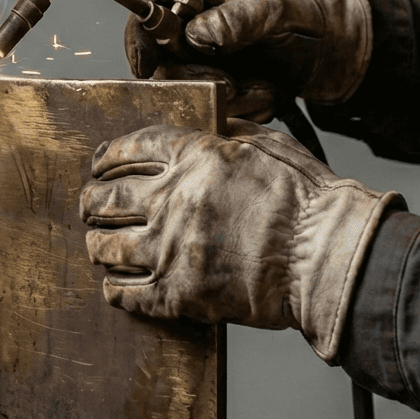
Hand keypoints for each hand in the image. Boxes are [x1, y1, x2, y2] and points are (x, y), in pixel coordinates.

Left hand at [79, 120, 401, 360]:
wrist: (330, 259)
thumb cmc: (310, 202)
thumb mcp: (269, 145)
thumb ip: (232, 132)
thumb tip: (215, 124)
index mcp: (193, 158)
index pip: (130, 149)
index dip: (106, 156)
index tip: (98, 164)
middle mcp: (173, 201)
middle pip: (107, 197)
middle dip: (91, 201)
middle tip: (89, 205)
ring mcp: (173, 249)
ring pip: (107, 246)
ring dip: (97, 244)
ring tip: (97, 244)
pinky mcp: (181, 295)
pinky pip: (128, 293)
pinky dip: (114, 289)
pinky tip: (113, 286)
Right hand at [124, 0, 372, 122]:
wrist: (338, 43)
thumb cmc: (305, 7)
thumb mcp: (275, 5)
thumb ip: (238, 17)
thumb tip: (197, 36)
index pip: (148, 8)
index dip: (140, 37)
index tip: (146, 66)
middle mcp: (189, 23)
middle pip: (160, 56)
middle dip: (193, 78)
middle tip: (229, 85)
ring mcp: (200, 56)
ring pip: (184, 88)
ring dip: (223, 98)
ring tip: (262, 89)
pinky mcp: (214, 84)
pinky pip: (210, 106)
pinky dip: (239, 110)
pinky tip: (267, 96)